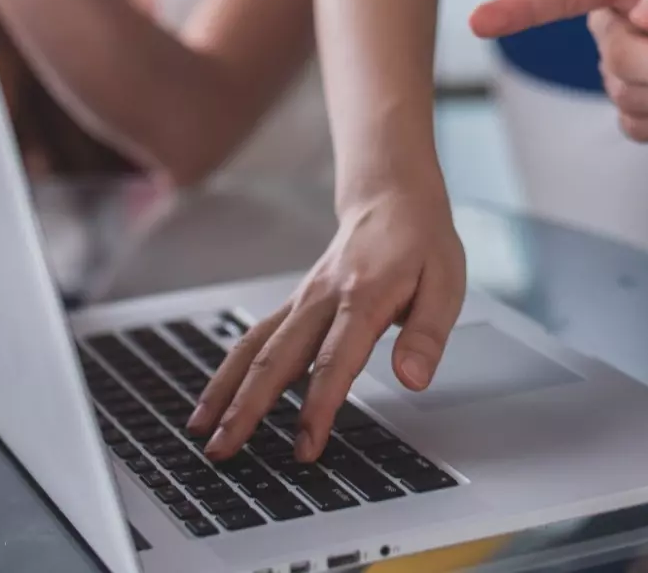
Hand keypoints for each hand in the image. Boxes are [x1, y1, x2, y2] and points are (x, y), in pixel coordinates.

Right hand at [188, 189, 465, 461]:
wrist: (391, 197)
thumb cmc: (421, 243)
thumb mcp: (446, 284)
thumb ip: (427, 335)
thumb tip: (413, 379)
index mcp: (363, 298)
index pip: (334, 361)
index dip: (318, 406)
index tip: (306, 446)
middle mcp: (322, 299)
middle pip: (276, 358)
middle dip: (247, 408)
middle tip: (224, 450)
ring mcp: (302, 301)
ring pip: (254, 348)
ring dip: (225, 391)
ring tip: (201, 431)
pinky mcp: (294, 304)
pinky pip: (254, 338)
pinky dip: (230, 370)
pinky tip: (214, 399)